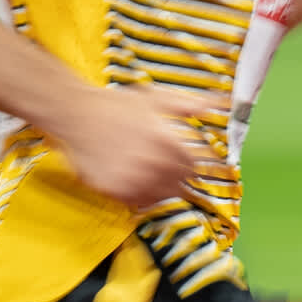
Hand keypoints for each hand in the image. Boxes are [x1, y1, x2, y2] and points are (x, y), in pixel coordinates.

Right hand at [47, 83, 228, 206]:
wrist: (77, 115)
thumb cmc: (117, 105)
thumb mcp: (157, 98)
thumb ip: (192, 104)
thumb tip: (224, 104)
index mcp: (168, 143)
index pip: (198, 165)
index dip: (199, 164)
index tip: (198, 163)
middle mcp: (154, 166)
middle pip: (183, 183)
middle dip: (182, 175)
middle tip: (170, 166)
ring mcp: (134, 182)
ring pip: (164, 196)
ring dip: (165, 187)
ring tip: (153, 172)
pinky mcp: (115, 193)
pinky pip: (140, 203)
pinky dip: (144, 195)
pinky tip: (137, 179)